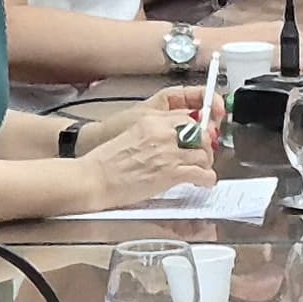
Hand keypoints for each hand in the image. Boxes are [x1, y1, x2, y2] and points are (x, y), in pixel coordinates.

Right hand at [81, 106, 214, 208]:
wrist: (94, 179)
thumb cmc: (106, 162)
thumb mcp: (130, 136)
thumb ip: (153, 135)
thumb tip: (169, 142)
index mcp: (151, 121)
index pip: (186, 118)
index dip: (197, 130)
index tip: (198, 138)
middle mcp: (163, 133)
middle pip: (200, 133)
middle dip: (204, 145)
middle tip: (202, 155)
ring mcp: (169, 153)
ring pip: (204, 154)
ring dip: (206, 164)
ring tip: (202, 171)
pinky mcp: (171, 173)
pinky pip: (201, 173)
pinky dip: (207, 179)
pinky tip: (204, 183)